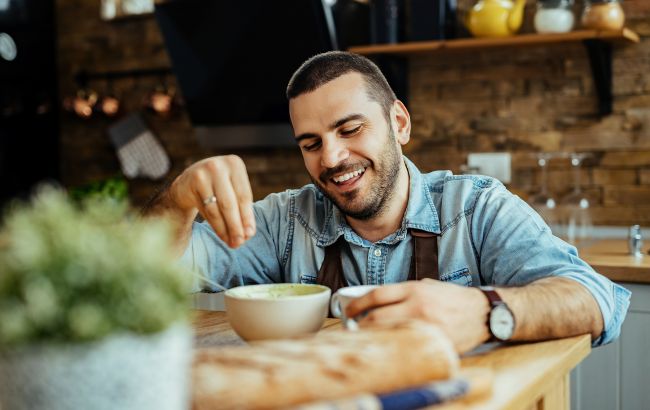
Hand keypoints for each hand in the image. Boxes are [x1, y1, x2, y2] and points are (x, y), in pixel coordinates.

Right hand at [169, 155, 255, 247]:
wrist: (186, 184)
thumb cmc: (216, 189)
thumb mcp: (231, 192)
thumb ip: (242, 210)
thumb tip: (249, 233)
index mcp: (235, 163)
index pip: (244, 195)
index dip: (248, 217)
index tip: (250, 234)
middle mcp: (219, 165)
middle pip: (230, 203)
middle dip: (236, 225)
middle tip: (240, 242)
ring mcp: (203, 172)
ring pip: (217, 209)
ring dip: (226, 229)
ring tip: (232, 243)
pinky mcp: (191, 183)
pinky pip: (206, 210)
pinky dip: (216, 225)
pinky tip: (222, 235)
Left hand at [345, 279, 490, 352]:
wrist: (482, 313)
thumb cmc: (453, 298)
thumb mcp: (427, 286)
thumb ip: (403, 292)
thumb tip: (377, 301)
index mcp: (414, 289)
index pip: (376, 295)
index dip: (357, 304)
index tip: (349, 310)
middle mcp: (417, 307)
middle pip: (377, 317)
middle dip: (360, 324)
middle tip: (353, 328)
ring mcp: (425, 327)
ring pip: (388, 334)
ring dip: (373, 337)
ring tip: (366, 338)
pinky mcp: (432, 343)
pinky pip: (405, 346)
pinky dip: (393, 347)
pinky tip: (387, 347)